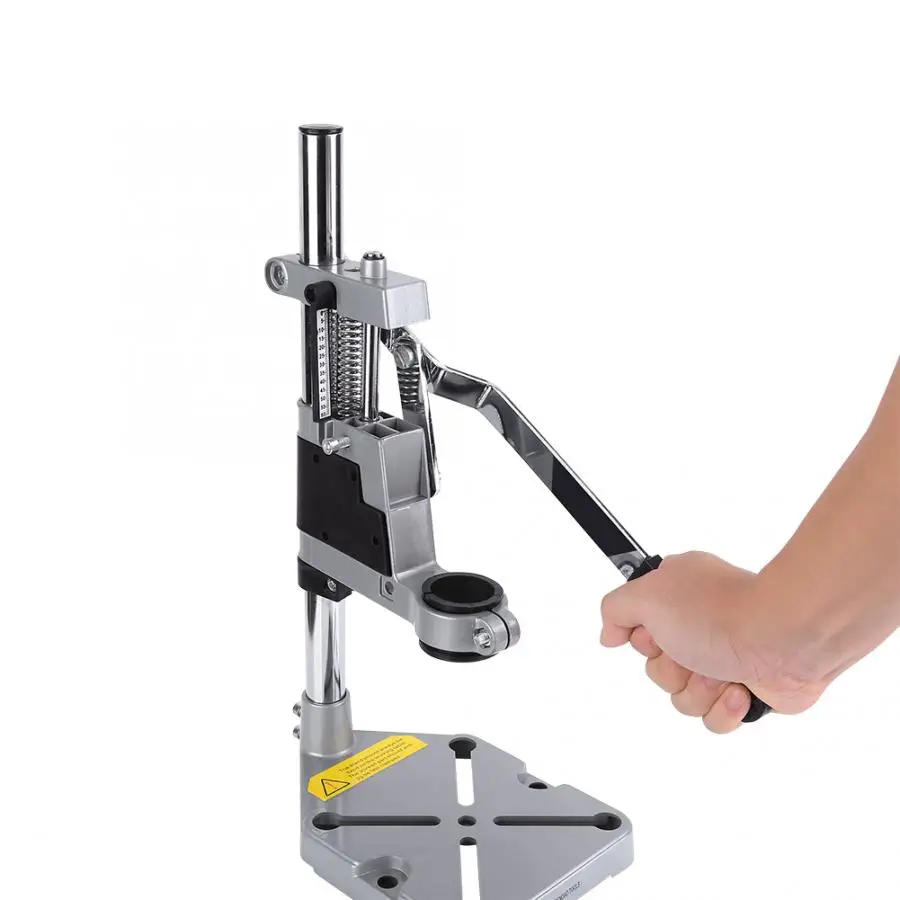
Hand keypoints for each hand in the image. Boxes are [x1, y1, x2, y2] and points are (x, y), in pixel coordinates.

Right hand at [601, 552, 826, 732]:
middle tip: (693, 652)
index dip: (644, 640)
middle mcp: (699, 626)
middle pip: (658, 670)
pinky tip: (740, 687)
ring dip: (699, 689)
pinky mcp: (746, 690)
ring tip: (722, 670)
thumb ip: (615, 609)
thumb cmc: (722, 612)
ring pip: (683, 698)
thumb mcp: (647, 595)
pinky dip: (724, 708)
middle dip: (673, 670)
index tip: (656, 634)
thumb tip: (610, 634)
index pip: (638, 632)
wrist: (784, 639)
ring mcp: (723, 659)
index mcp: (676, 596)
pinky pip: (713, 719)